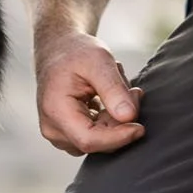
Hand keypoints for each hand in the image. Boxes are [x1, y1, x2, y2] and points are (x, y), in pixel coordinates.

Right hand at [33, 28, 143, 154]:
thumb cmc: (75, 52)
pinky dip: (108, 122)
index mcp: (55, 110)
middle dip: (121, 123)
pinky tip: (109, 100)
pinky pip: (96, 137)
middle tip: (135, 93)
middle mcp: (52, 129)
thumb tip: (129, 117)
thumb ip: (114, 89)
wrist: (58, 50)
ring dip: (116, 121)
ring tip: (118, 91)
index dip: (118, 138)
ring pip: (99, 141)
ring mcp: (58, 134)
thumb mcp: (99, 61)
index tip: (140, 127)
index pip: (89, 139)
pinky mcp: (67, 135)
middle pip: (97, 142)